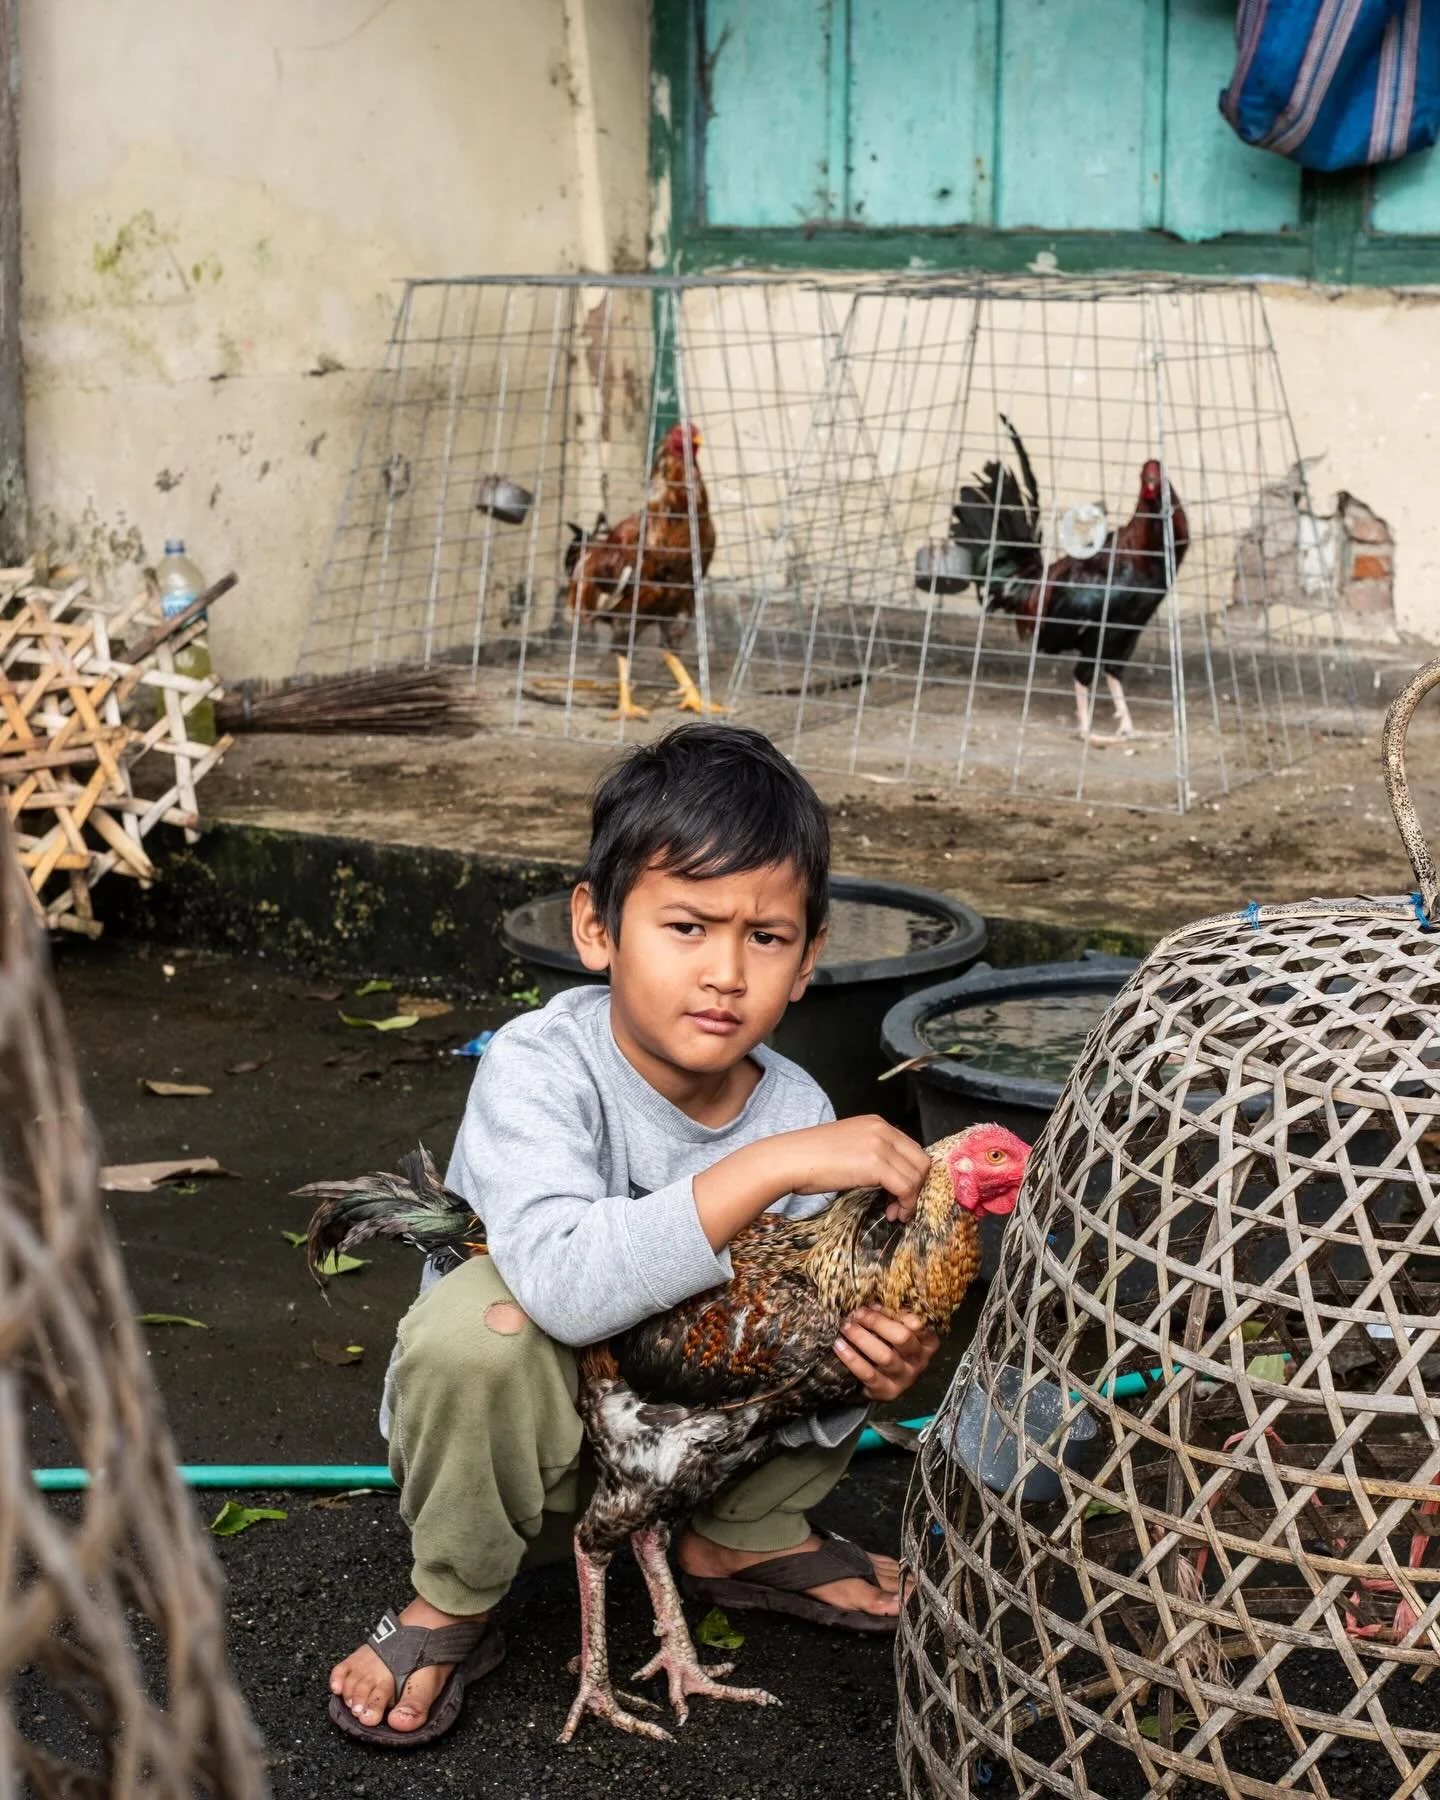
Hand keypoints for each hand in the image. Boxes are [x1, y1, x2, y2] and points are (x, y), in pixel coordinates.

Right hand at [783, 1117, 930, 1221]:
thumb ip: (872, 1153)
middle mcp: (883, 1129)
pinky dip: (905, 1204)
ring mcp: (880, 1145)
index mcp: (877, 1123)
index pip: (911, 1149)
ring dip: (911, 1199)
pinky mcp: (876, 1164)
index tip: (900, 1194)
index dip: (912, 1175)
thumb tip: (888, 1176)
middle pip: (920, 1161)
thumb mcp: (849, 1147)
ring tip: (894, 1213)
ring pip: (916, 1176)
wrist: (790, 1160)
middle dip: (916, 1187)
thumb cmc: (810, 1158)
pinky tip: (892, 1213)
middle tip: (900, 1206)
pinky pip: (906, 1187)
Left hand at [834, 1306, 938, 1402]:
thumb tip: (870, 1302)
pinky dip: (852, 1358)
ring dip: (862, 1338)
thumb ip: (892, 1316)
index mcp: (927, 1342)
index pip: (917, 1323)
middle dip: (876, 1322)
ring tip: (846, 1327)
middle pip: (902, 1337)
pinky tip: (839, 1346)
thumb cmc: (889, 1345)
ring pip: (885, 1356)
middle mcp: (919, 1360)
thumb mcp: (898, 1330)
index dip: (894, 1312)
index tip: (874, 1305)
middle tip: (857, 1314)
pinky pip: (868, 1374)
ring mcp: (904, 1378)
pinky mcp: (887, 1391)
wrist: (882, 1380)